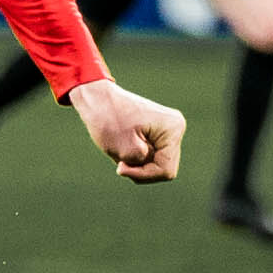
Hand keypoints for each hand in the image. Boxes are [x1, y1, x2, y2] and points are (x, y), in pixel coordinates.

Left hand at [67, 75, 186, 184]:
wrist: (97, 98)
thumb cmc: (107, 119)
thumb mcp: (123, 151)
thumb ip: (142, 168)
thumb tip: (152, 168)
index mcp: (172, 130)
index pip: (166, 170)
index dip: (143, 174)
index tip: (121, 166)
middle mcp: (176, 128)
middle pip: (164, 169)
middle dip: (141, 170)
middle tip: (120, 161)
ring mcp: (168, 130)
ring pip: (157, 165)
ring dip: (137, 165)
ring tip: (120, 151)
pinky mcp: (159, 133)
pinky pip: (152, 158)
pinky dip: (136, 159)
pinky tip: (124, 148)